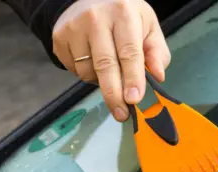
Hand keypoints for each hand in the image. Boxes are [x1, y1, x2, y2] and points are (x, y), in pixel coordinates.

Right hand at [53, 0, 170, 121]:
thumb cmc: (123, 16)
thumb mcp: (147, 25)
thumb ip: (157, 51)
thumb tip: (158, 76)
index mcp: (123, 12)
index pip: (129, 51)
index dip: (132, 78)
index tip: (134, 99)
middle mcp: (96, 18)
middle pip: (105, 65)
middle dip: (114, 94)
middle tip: (121, 113)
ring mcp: (74, 27)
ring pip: (87, 71)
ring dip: (100, 81)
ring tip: (109, 69)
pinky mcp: (59, 38)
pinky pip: (74, 70)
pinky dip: (86, 74)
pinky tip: (92, 60)